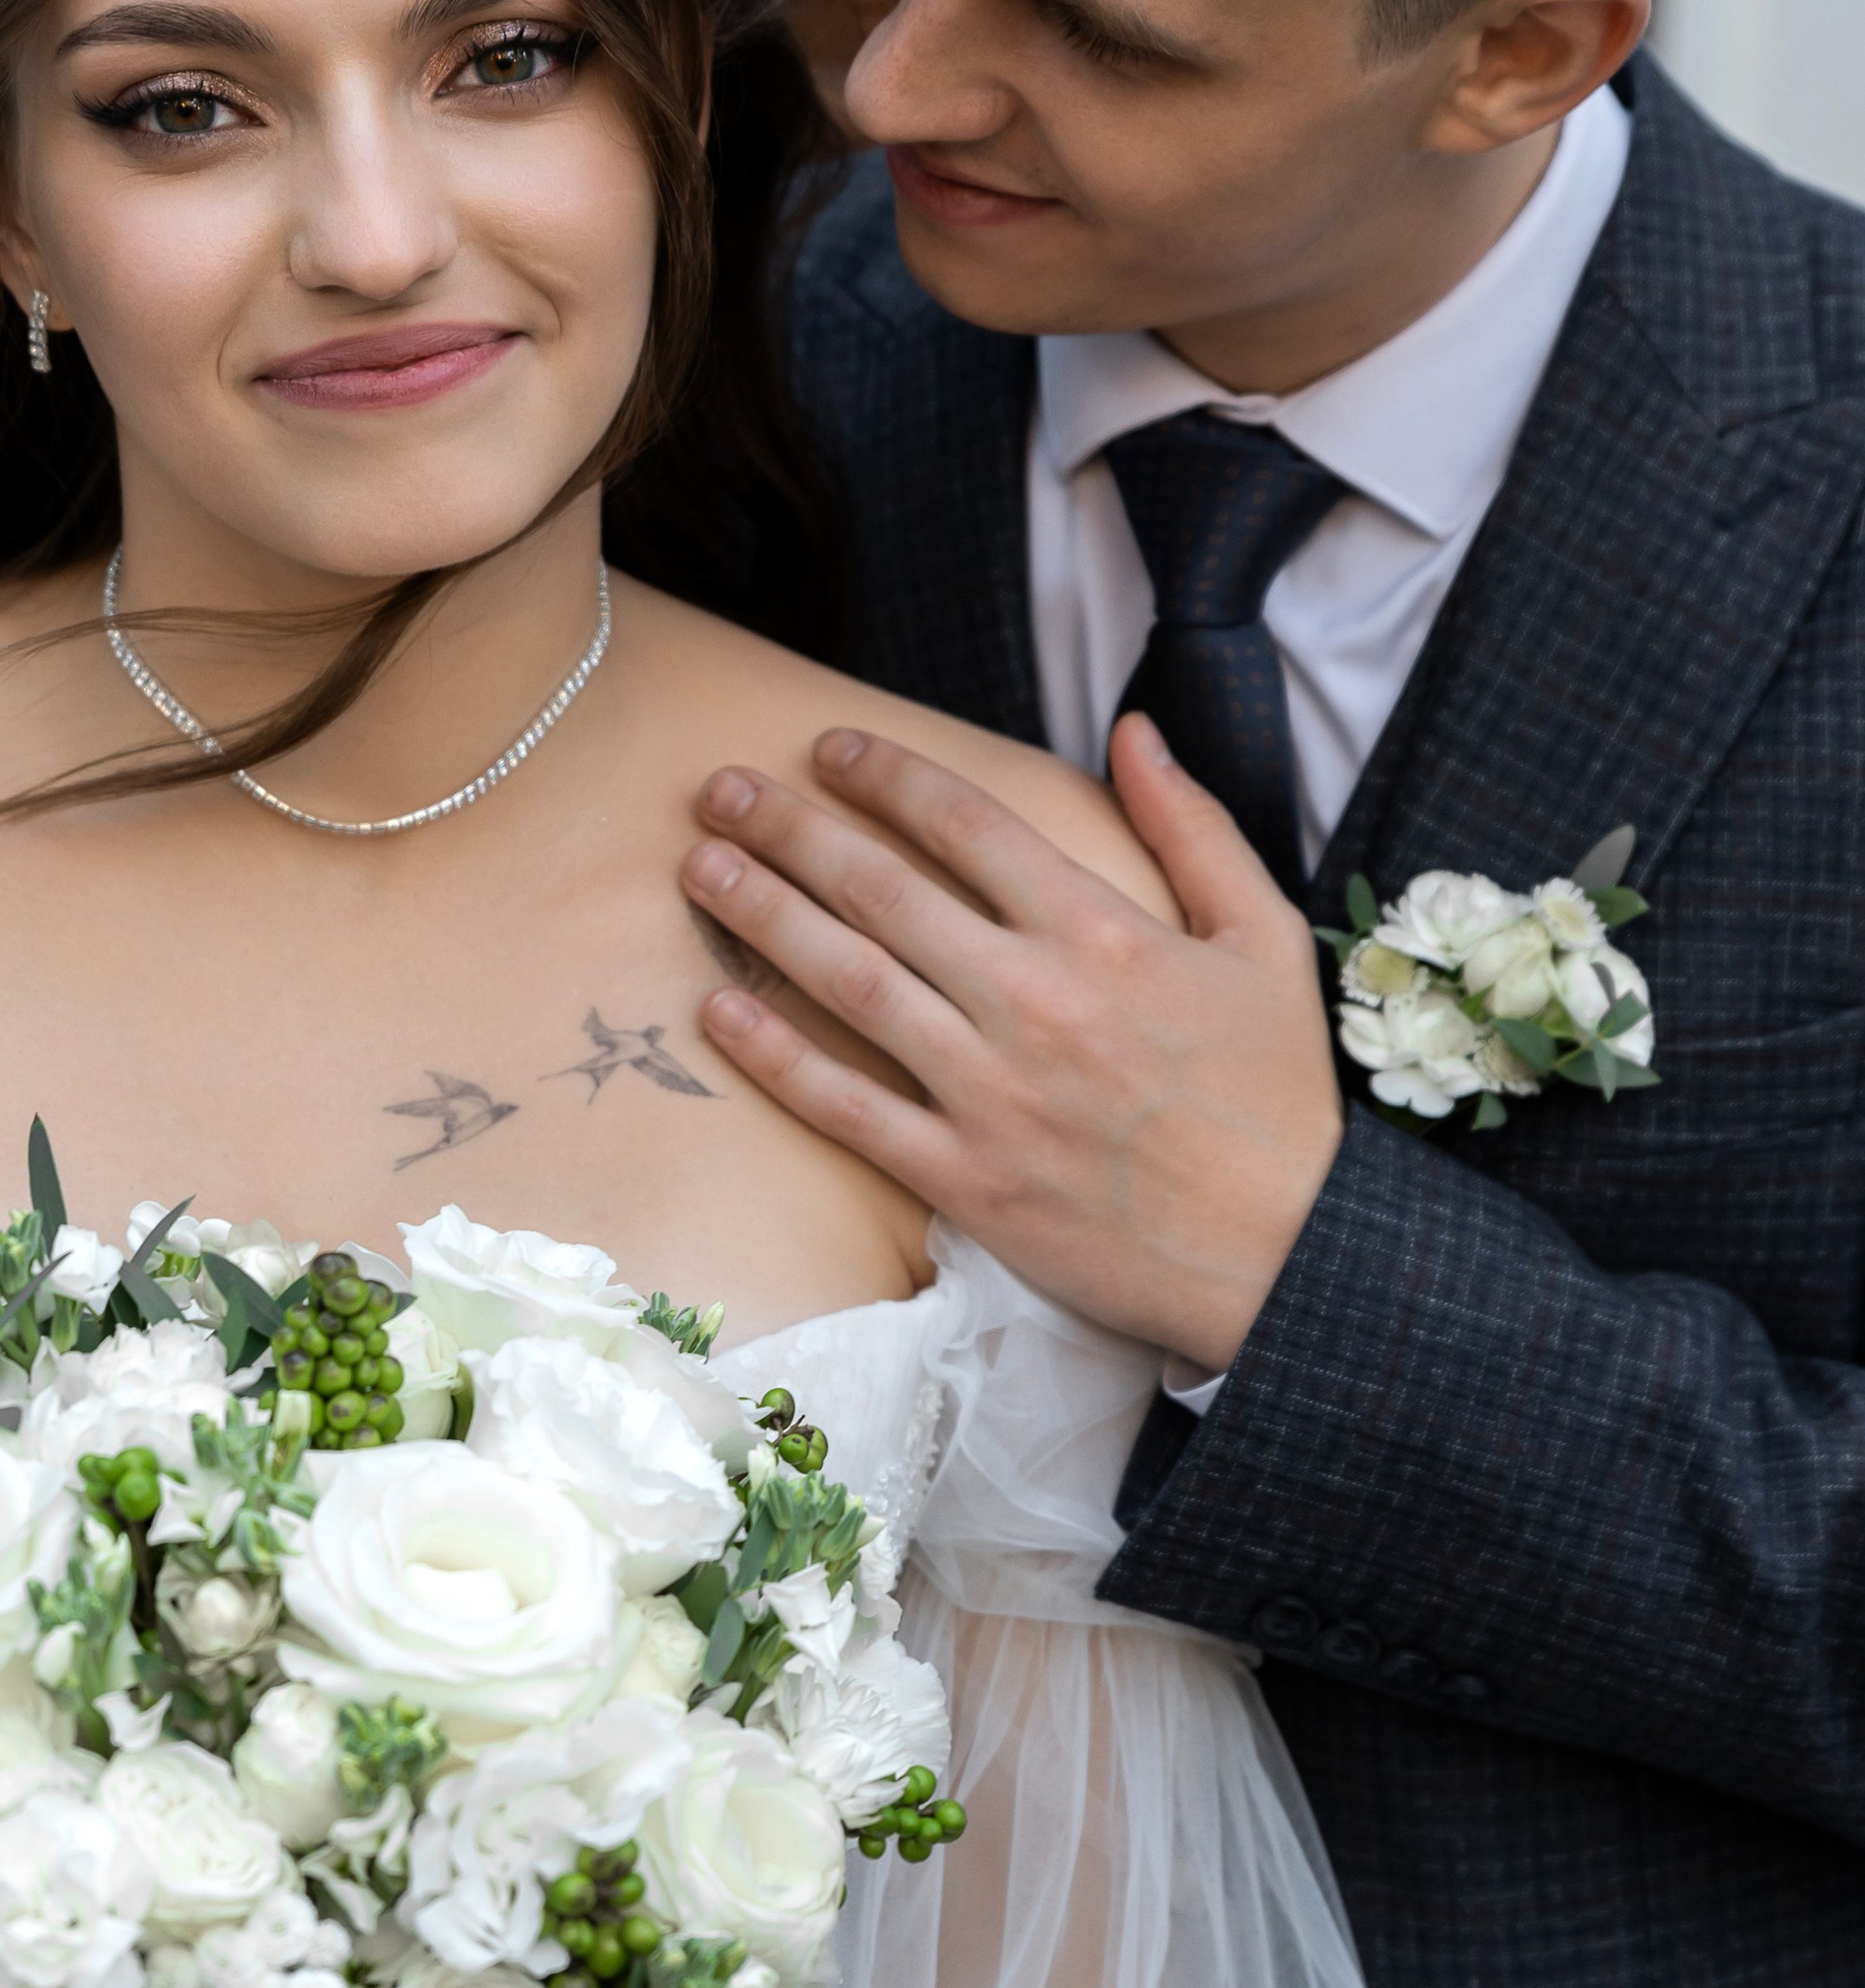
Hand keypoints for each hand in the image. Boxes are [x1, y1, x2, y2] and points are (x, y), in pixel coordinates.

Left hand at [679, 715, 1344, 1370]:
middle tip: (720, 790)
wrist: (1289, 1257)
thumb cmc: (1278, 1097)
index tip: (828, 747)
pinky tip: (719, 1010)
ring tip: (698, 868)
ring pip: (850, 983)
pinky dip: (778, 1059)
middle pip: (882, 890)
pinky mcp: (967, 1179)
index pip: (966, 825)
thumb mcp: (1265, 940)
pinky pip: (850, 1108)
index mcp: (1103, 935)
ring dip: (763, 916)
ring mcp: (992, 1093)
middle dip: (789, 828)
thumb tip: (1132, 730)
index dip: (886, 775)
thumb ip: (1192, 827)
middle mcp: (1035, 1002)